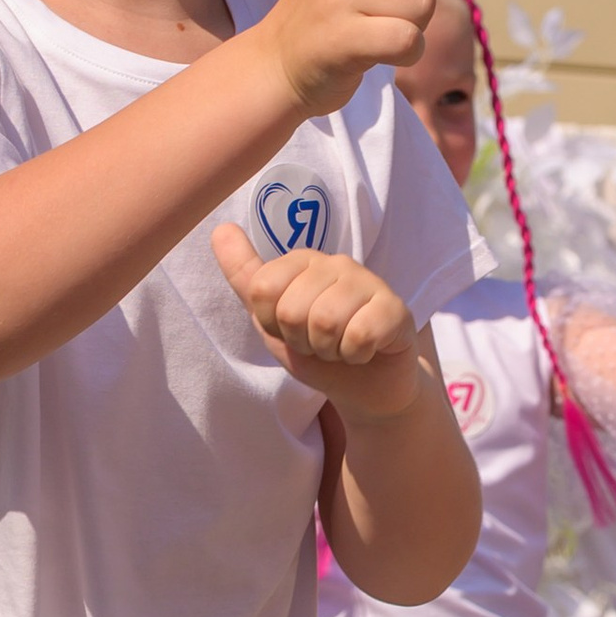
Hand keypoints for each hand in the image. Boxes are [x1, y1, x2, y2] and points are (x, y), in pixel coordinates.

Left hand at [212, 227, 421, 416]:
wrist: (367, 386)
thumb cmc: (319, 349)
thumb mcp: (272, 320)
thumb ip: (246, 278)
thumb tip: (220, 229)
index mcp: (302, 261)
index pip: (262, 288)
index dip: (273, 324)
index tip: (292, 331)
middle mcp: (335, 263)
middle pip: (291, 310)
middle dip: (303, 341)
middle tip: (321, 343)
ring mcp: (368, 282)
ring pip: (326, 322)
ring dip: (330, 350)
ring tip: (341, 347)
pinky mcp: (395, 308)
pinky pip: (360, 335)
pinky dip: (356, 355)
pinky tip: (365, 351)